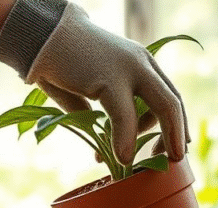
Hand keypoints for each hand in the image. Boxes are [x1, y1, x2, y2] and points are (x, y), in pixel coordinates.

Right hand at [26, 3, 189, 165]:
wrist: (41, 34)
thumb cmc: (59, 61)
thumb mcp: (88, 87)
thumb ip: (97, 111)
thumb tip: (100, 142)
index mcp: (139, 64)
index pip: (168, 95)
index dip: (173, 125)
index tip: (165, 148)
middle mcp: (141, 63)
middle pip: (173, 102)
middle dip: (177, 134)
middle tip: (174, 158)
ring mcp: (130, 69)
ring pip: (162, 108)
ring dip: (160, 139)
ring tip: (143, 162)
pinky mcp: (110, 79)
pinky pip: (126, 116)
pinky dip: (127, 140)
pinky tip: (123, 158)